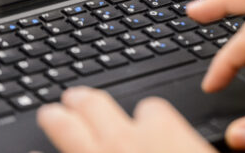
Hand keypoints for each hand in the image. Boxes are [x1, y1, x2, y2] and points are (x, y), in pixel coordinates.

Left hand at [35, 86, 215, 152]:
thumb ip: (194, 150)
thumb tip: (194, 151)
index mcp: (164, 131)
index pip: (151, 109)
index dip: (148, 116)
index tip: (145, 120)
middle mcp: (125, 140)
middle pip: (99, 107)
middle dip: (86, 101)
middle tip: (74, 98)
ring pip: (70, 129)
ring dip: (58, 119)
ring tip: (50, 114)